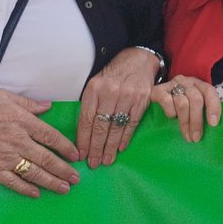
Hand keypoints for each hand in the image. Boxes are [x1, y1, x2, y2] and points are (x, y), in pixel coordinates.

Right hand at [0, 89, 80, 198]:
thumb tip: (47, 107)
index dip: (65, 147)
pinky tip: (35, 194)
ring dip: (50, 182)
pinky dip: (24, 189)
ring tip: (64, 188)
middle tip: (76, 178)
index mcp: (22, 121)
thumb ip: (28, 104)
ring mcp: (4, 157)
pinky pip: (12, 181)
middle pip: (46, 158)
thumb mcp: (5, 96)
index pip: (50, 137)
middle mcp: (17, 141)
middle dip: (63, 170)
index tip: (75, 155)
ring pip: (33, 173)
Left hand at [76, 47, 158, 167]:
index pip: (86, 119)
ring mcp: (127, 97)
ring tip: (105, 160)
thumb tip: (82, 134)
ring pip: (116, 128)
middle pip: (100, 126)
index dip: (83, 139)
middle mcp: (110, 92)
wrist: (138, 59)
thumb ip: (90, 104)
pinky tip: (120, 148)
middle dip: (95, 148)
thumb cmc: (113, 74)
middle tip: (92, 164)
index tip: (81, 154)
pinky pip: (131, 123)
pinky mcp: (142, 101)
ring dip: (110, 147)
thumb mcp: (96, 84)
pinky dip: (125, 137)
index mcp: (95, 88)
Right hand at [151, 76, 221, 141]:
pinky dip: (171, 112)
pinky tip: (172, 118)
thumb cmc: (179, 107)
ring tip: (187, 135)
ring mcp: (172, 85)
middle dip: (197, 121)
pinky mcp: (158, 91)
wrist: (153, 95)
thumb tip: (212, 130)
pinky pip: (167, 101)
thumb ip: (202, 112)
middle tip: (196, 137)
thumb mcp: (193, 107)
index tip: (213, 124)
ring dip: (185, 122)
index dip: (213, 107)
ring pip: (183, 103)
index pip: (209, 92)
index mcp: (198, 85)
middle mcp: (186, 82)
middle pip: (196, 99)